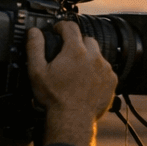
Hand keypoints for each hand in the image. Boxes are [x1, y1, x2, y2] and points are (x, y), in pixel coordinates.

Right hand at [27, 22, 116, 145]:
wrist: (73, 119)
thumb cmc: (55, 98)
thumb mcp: (37, 71)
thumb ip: (35, 48)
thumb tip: (34, 32)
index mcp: (75, 51)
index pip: (70, 27)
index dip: (62, 26)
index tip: (58, 30)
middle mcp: (94, 57)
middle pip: (86, 39)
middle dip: (77, 43)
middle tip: (67, 54)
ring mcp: (105, 68)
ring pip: (98, 54)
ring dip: (89, 57)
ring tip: (77, 70)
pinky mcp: (112, 80)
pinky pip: (106, 69)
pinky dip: (97, 72)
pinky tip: (87, 81)